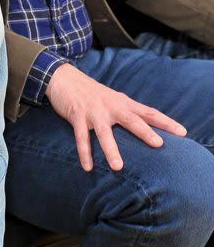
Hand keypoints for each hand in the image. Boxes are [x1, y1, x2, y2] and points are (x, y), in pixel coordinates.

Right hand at [45, 63, 185, 171]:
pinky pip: (81, 138)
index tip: (182, 132)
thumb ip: (127, 111)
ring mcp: (94, 112)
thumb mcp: (113, 99)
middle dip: (145, 132)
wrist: (64, 79)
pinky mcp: (77, 117)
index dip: (166, 122)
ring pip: (105, 132)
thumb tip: (145, 126)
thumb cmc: (91, 92)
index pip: (149, 112)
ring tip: (118, 167)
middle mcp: (111, 107)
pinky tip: (88, 167)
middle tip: (158, 144)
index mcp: (123, 103)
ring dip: (111, 150)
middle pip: (131, 120)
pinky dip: (84, 153)